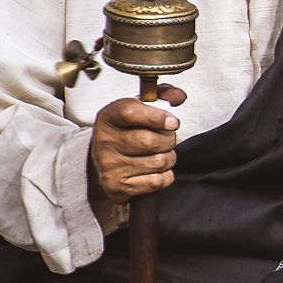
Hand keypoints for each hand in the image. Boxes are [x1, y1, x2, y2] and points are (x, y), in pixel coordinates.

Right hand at [87, 85, 186, 202]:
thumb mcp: (138, 109)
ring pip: (158, 162)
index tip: (172, 122)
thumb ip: (161, 97)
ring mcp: (109, 166)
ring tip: (160, 154)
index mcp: (108, 117)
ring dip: (168, 158)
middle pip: (150, 141)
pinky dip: (165, 176)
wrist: (104, 161)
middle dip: (168, 140)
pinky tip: (156, 170)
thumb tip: (179, 96)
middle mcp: (105, 141)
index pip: (131, 112)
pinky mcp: (117, 186)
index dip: (157, 117)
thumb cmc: (126, 132)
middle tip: (166, 139)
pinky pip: (157, 181)